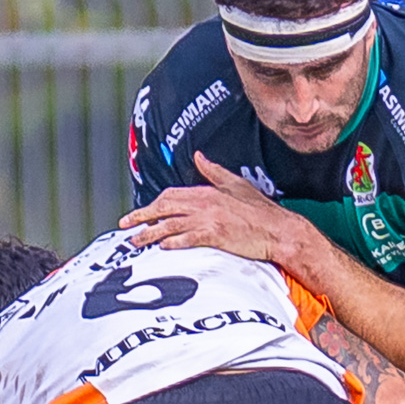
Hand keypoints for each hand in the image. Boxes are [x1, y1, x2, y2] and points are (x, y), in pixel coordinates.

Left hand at [119, 153, 292, 260]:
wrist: (280, 230)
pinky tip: (161, 247)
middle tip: (124, 224)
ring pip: (170, 224)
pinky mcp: (216, 235)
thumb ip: (214, 171)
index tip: (141, 213)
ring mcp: (209, 219)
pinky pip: (187, 238)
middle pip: (164, 207)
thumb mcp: (236, 184)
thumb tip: (198, 156)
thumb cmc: (261, 212)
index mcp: (207, 191)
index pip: (171, 195)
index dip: (153, 204)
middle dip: (142, 216)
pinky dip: (172, 242)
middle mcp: (204, 203)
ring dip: (149, 233)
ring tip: (134, 241)